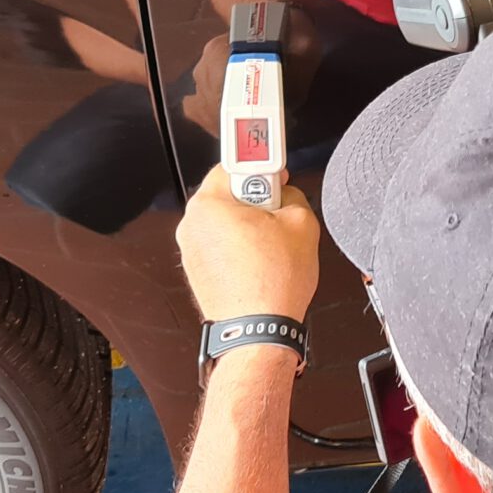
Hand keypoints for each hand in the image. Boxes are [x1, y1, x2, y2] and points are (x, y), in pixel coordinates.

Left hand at [178, 166, 321, 323]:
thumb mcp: (302, 222)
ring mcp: (191, 249)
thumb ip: (292, 194)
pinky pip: (220, 244)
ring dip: (247, 223)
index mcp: (210, 203)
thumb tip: (286, 194)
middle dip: (255, 197)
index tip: (270, 161)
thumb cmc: (272, 283)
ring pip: (225, 220)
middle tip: (278, 212)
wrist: (257, 330)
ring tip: (272, 244)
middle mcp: (192, 223)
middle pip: (228, 192)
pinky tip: (260, 261)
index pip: (235, 162)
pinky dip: (237, 246)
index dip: (262, 162)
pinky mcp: (197, 269)